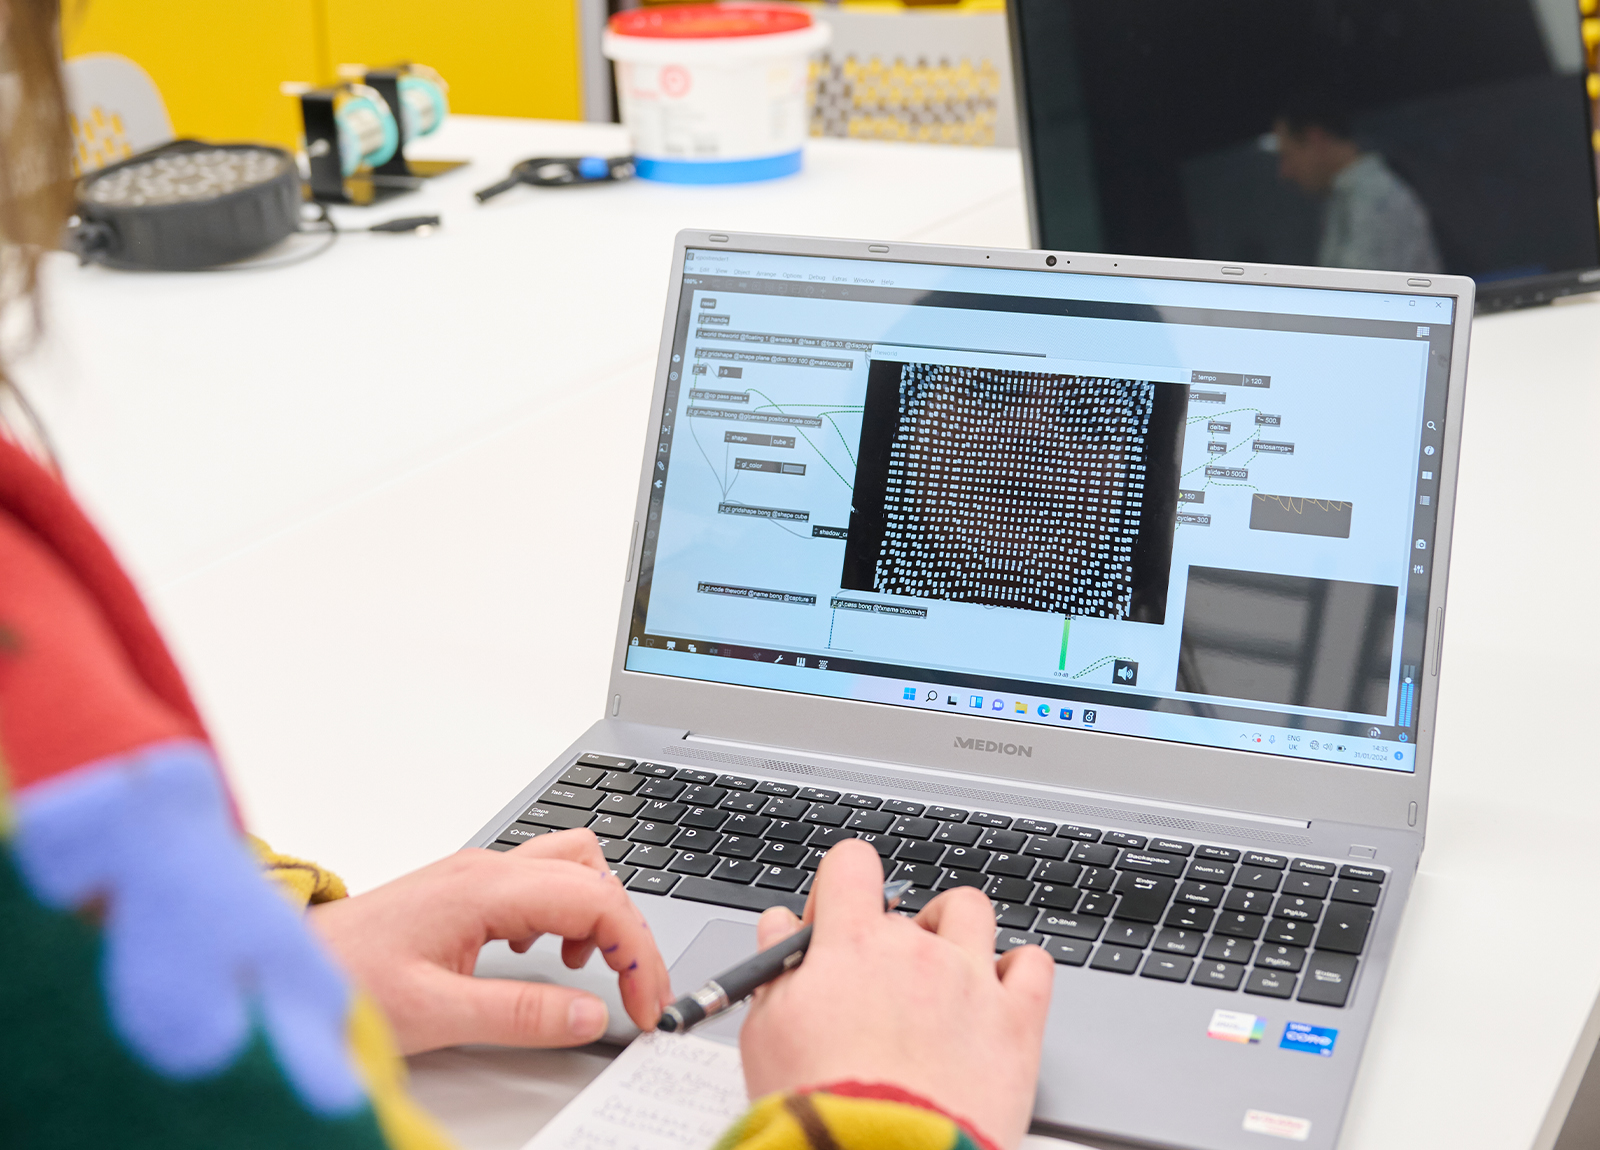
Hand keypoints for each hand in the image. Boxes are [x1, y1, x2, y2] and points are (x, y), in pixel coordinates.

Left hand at [308, 829, 670, 1052]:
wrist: (289, 964)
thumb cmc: (344, 979)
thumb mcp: (435, 1011)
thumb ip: (520, 1013)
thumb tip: (590, 1015)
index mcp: (486, 888)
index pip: (597, 899)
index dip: (636, 952)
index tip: (645, 1003)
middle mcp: (488, 869)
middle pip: (597, 874)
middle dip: (630, 934)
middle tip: (639, 995)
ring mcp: (478, 873)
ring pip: (573, 866)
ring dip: (600, 914)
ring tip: (596, 972)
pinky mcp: (468, 888)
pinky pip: (543, 881)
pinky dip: (569, 914)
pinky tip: (553, 955)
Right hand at [739, 840, 1053, 1149]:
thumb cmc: (819, 1108)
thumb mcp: (766, 1033)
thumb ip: (775, 967)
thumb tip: (781, 926)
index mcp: (853, 944)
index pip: (851, 864)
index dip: (841, 888)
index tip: (835, 924)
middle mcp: (916, 950)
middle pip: (905, 908)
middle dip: (889, 939)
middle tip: (875, 991)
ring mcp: (972, 981)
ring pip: (972, 912)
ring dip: (955, 931)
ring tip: (939, 974)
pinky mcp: (1016, 1022)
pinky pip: (1034, 963)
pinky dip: (1017, 969)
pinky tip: (995, 994)